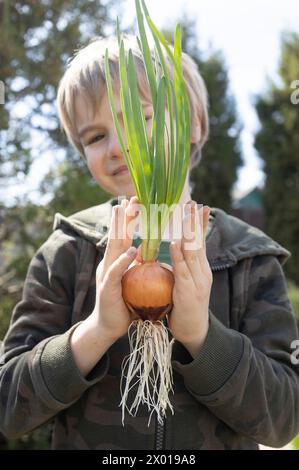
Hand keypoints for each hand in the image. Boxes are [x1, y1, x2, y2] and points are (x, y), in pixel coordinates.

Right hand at [92, 197, 139, 341]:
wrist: (108, 326)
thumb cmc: (123, 302)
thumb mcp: (131, 280)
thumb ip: (134, 265)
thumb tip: (145, 251)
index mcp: (116, 261)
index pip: (122, 235)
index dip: (128, 219)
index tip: (135, 201)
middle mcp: (109, 264)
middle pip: (116, 235)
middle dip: (123, 217)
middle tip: (130, 198)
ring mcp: (106, 274)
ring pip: (113, 247)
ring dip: (119, 229)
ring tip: (124, 212)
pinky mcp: (107, 288)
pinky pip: (115, 272)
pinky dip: (123, 260)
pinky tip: (131, 250)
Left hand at [167, 202, 211, 356]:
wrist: (194, 331)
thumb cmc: (184, 305)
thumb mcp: (184, 281)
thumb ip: (181, 265)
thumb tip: (175, 247)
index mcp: (201, 268)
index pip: (200, 240)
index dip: (200, 223)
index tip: (200, 205)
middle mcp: (203, 271)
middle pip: (199, 241)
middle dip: (196, 221)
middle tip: (194, 201)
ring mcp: (198, 281)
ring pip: (194, 252)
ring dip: (189, 232)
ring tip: (186, 214)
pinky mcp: (189, 291)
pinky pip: (183, 271)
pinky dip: (179, 256)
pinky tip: (175, 242)